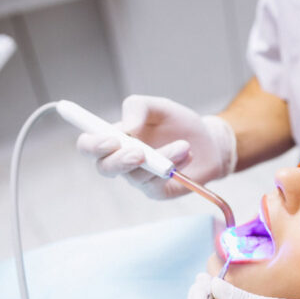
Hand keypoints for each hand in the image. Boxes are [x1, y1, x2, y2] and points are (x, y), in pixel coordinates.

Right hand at [76, 95, 236, 198]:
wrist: (210, 142)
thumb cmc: (179, 123)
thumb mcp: (159, 107)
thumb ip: (137, 108)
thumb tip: (126, 128)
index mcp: (116, 138)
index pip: (89, 145)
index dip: (92, 144)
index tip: (111, 139)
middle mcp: (122, 161)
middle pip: (104, 168)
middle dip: (120, 161)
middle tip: (139, 153)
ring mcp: (139, 178)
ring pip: (137, 175)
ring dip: (162, 158)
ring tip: (184, 145)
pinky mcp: (157, 191)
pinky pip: (156, 183)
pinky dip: (173, 166)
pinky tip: (188, 155)